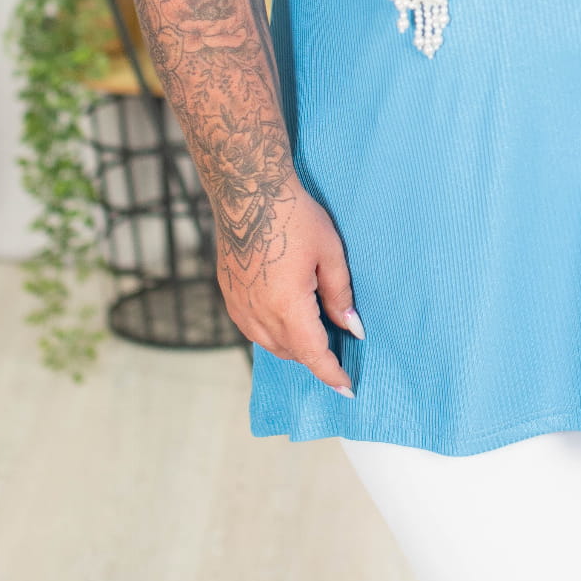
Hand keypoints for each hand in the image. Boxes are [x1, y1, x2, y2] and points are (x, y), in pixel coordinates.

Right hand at [216, 185, 362, 397]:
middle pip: (292, 352)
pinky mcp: (228, 294)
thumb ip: (340, 296)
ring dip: (293, 345)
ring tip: (314, 329)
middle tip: (339, 344)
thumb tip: (352, 328)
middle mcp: (258, 313)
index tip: (348, 388)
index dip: (332, 374)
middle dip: (316, 355)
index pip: (313, 354)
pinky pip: (252, 328)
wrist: (248, 192)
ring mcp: (239, 305)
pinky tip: (286, 315)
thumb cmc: (293, 217)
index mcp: (287, 306)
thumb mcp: (331, 254)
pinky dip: (272, 331)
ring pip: (270, 344)